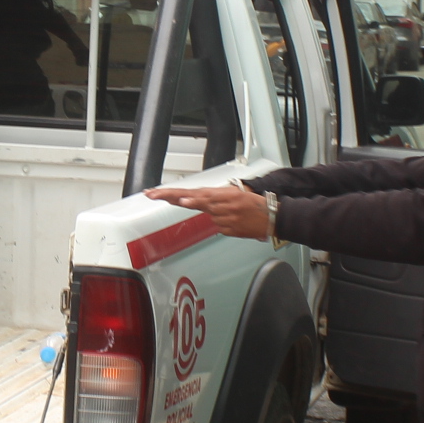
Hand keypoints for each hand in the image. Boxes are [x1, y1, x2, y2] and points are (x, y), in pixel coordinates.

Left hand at [143, 183, 273, 240]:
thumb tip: (199, 201)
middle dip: (169, 197)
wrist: (271, 217)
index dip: (175, 194)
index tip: (160, 194)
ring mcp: (222, 219)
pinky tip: (237, 219)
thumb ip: (215, 197)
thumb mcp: (235, 193)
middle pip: (189, 200)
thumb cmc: (254, 204)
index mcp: (220, 194)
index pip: (193, 193)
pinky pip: (218, 226)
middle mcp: (218, 206)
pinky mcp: (226, 230)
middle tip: (151, 194)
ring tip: (219, 206)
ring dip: (211, 210)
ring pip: (207, 214)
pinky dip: (224, 222)